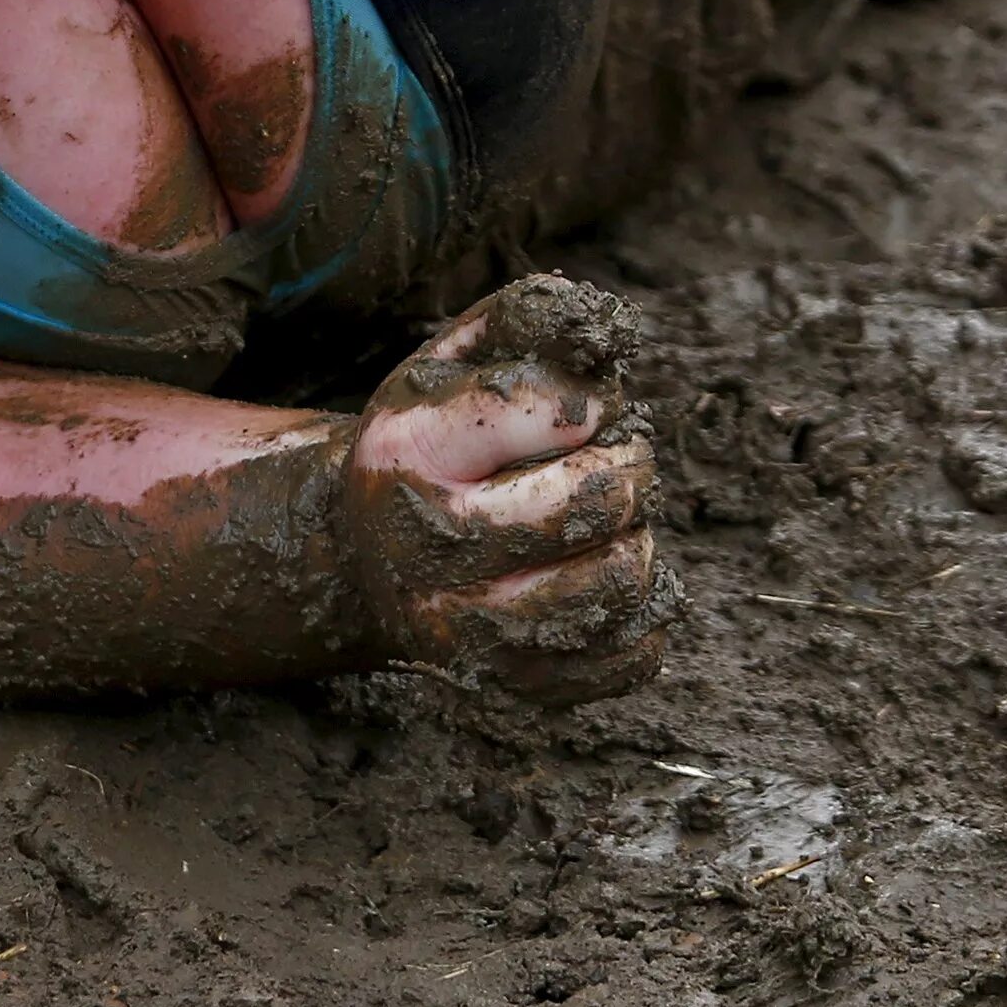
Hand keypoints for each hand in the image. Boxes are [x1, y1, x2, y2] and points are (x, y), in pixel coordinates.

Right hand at [343, 275, 676, 701]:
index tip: (581, 410)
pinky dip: (644, 612)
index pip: (560, 411)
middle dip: (631, 467)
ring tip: (611, 523)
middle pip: (598, 500)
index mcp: (409, 452)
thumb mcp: (450, 360)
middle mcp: (426, 551)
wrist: (362, 559)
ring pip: (619, 583)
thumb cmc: (428, 441)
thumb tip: (611, 329)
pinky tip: (603, 577)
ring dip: (639, 540)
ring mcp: (467, 632)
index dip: (597, 402)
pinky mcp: (513, 687)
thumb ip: (528, 319)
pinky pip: (631, 655)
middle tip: (615, 460)